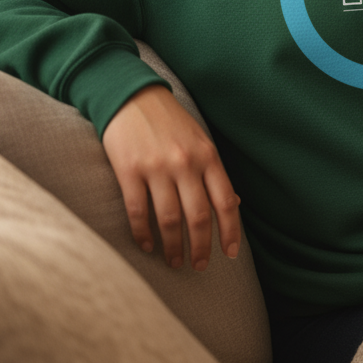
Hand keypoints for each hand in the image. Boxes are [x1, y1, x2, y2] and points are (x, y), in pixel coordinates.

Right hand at [101, 84, 240, 270]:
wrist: (132, 96)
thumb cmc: (170, 122)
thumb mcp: (200, 141)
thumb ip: (214, 172)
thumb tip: (233, 203)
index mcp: (208, 156)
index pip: (225, 202)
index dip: (230, 231)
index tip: (230, 254)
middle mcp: (185, 163)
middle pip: (199, 216)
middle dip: (201, 247)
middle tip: (199, 266)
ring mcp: (157, 168)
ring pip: (169, 220)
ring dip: (173, 246)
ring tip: (174, 261)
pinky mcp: (129, 171)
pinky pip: (138, 211)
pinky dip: (143, 234)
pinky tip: (147, 246)